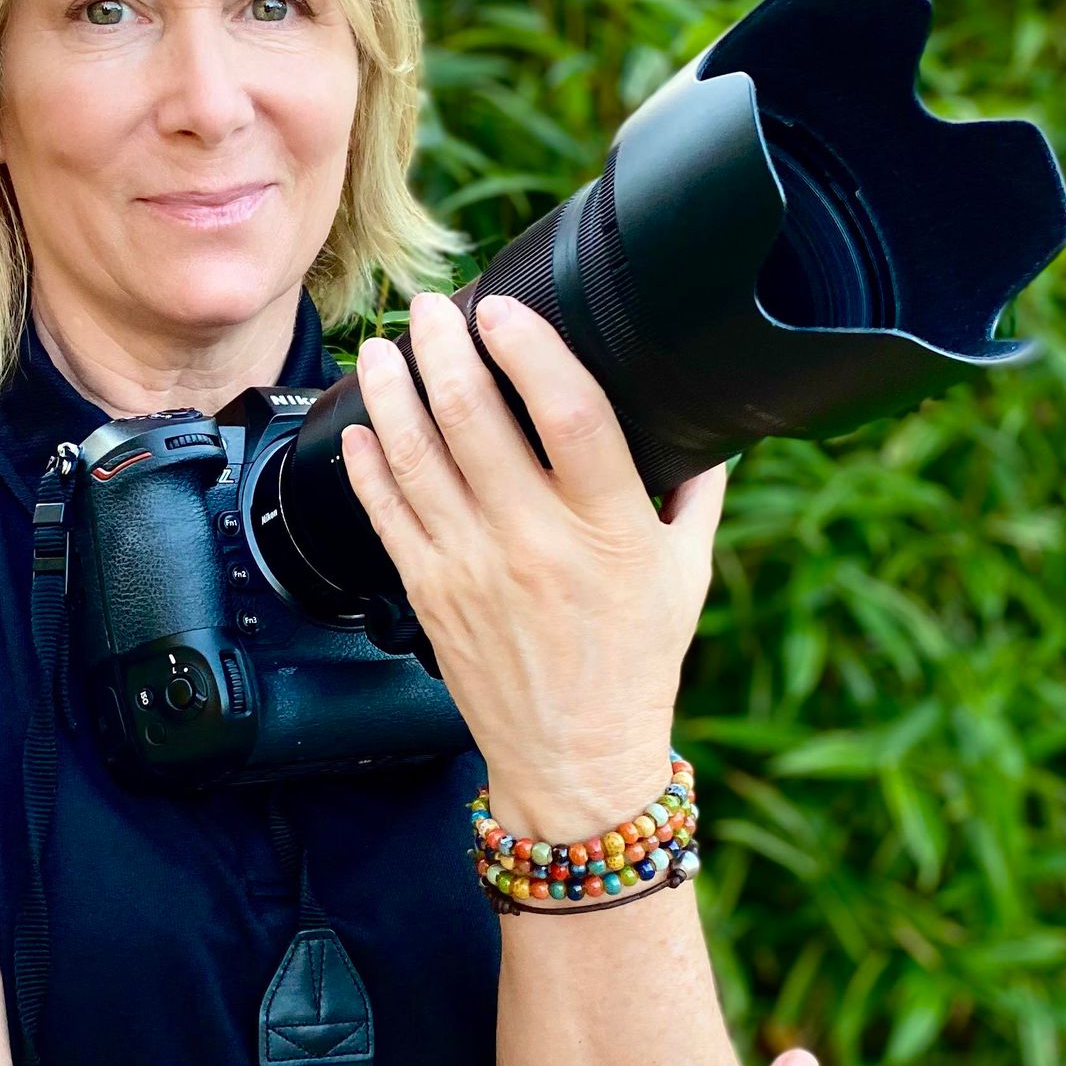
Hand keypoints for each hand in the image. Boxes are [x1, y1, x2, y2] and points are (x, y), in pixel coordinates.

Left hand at [339, 290, 727, 838]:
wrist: (575, 758)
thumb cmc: (635, 661)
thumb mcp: (687, 573)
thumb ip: (693, 492)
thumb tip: (706, 427)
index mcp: (608, 526)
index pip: (569, 411)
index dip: (530, 347)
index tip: (503, 307)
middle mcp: (534, 540)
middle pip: (475, 417)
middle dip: (443, 347)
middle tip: (432, 307)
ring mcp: (471, 566)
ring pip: (416, 455)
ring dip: (392, 390)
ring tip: (385, 347)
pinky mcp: (428, 593)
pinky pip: (384, 512)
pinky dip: (366, 463)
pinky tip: (359, 425)